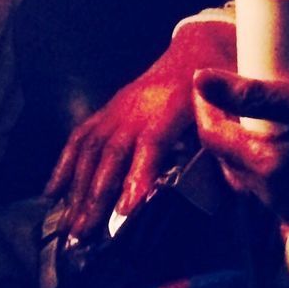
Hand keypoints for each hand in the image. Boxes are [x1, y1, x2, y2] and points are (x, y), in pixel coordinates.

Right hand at [43, 18, 236, 238]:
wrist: (193, 53)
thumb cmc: (212, 92)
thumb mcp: (226, 114)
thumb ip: (225, 146)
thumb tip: (237, 189)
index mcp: (172, 107)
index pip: (151, 143)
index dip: (138, 176)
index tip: (126, 210)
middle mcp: (137, 108)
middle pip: (112, 153)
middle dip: (96, 195)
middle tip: (84, 234)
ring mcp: (117, 109)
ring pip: (91, 148)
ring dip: (76, 188)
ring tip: (69, 226)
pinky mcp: (106, 111)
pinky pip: (79, 138)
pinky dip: (63, 166)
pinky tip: (51, 193)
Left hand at [192, 67, 288, 226]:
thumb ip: (254, 94)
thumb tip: (200, 80)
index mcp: (265, 168)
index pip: (211, 136)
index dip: (204, 105)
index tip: (207, 80)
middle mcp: (269, 197)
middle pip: (224, 158)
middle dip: (220, 125)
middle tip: (231, 93)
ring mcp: (287, 210)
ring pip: (244, 175)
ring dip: (240, 146)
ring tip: (253, 113)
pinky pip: (268, 187)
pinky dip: (262, 163)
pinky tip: (279, 141)